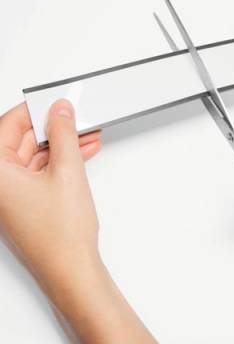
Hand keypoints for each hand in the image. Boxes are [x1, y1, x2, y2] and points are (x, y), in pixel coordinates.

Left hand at [0, 100, 155, 342]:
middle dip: (52, 128)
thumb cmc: (61, 234)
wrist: (72, 269)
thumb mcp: (67, 171)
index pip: (7, 126)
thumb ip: (63, 134)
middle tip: (75, 118)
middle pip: (21, 141)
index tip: (53, 102)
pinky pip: (41, 172)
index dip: (33, 110)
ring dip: (61, 145)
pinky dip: (61, 162)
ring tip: (86, 135)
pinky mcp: (27, 202)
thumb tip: (60, 111)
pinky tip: (82, 153)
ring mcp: (12, 195)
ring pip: (34, 157)